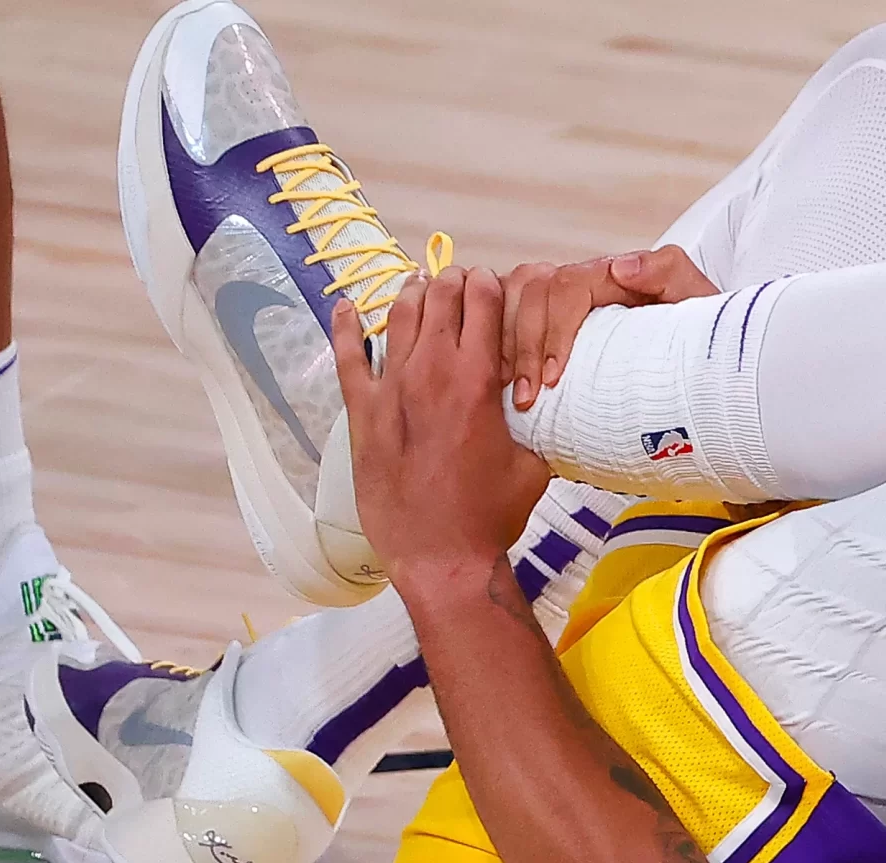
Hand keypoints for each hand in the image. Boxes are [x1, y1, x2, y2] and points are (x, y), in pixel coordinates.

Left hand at [331, 266, 551, 591]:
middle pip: (440, 298)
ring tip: (420, 285)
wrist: (441, 557)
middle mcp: (431, 372)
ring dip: (412, 294)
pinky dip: (346, 327)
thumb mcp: (532, 464)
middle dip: (454, 282)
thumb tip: (539, 406)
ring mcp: (391, 389)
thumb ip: (533, 423)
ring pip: (398, 316)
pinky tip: (346, 307)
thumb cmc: (492, 516)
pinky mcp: (362, 413)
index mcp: (477, 379)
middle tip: (460, 282)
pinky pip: (348, 357)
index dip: (489, 285)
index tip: (491, 285)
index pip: (483, 303)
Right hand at [502, 245, 718, 408]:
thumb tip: (620, 266)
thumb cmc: (699, 335)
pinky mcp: (552, 327)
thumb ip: (668, 272)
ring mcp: (564, 303)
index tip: (555, 377)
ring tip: (514, 394)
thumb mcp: (694, 302)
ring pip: (511, 302)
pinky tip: (507, 387)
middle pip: (530, 293)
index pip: (566, 287)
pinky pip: (509, 324)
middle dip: (522, 345)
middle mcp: (582, 283)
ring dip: (505, 347)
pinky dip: (502, 352)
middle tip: (528, 397)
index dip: (555, 331)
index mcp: (610, 275)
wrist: (706, 363)